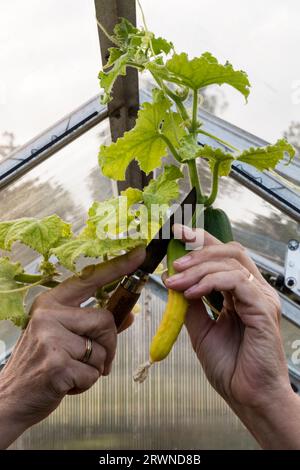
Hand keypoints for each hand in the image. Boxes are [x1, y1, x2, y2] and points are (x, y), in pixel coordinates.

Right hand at [0, 247, 144, 447]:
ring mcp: (51, 339)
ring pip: (102, 349)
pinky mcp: (57, 364)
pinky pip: (94, 372)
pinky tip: (67, 383)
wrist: (10, 396)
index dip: (117, 266)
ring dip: (97, 367)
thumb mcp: (63, 337)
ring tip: (74, 371)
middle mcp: (49, 315)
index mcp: (51, 303)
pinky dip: (87, 383)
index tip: (139, 253)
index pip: (90, 278)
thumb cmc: (40, 364)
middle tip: (95, 360)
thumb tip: (129, 316)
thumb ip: (96, 325)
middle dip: (109, 345)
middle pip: (105, 319)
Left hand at [164, 225, 299, 448]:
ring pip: (231, 262)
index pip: (222, 256)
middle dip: (199, 247)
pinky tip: (191, 292)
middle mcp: (253, 290)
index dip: (201, 241)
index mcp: (240, 293)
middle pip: (229, 251)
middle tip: (173, 255)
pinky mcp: (263, 308)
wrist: (247, 396)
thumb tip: (173, 281)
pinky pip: (236, 282)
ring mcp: (260, 297)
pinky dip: (210, 281)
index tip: (177, 235)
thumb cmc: (230, 367)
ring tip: (176, 280)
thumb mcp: (200, 329)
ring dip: (198, 267)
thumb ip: (190, 304)